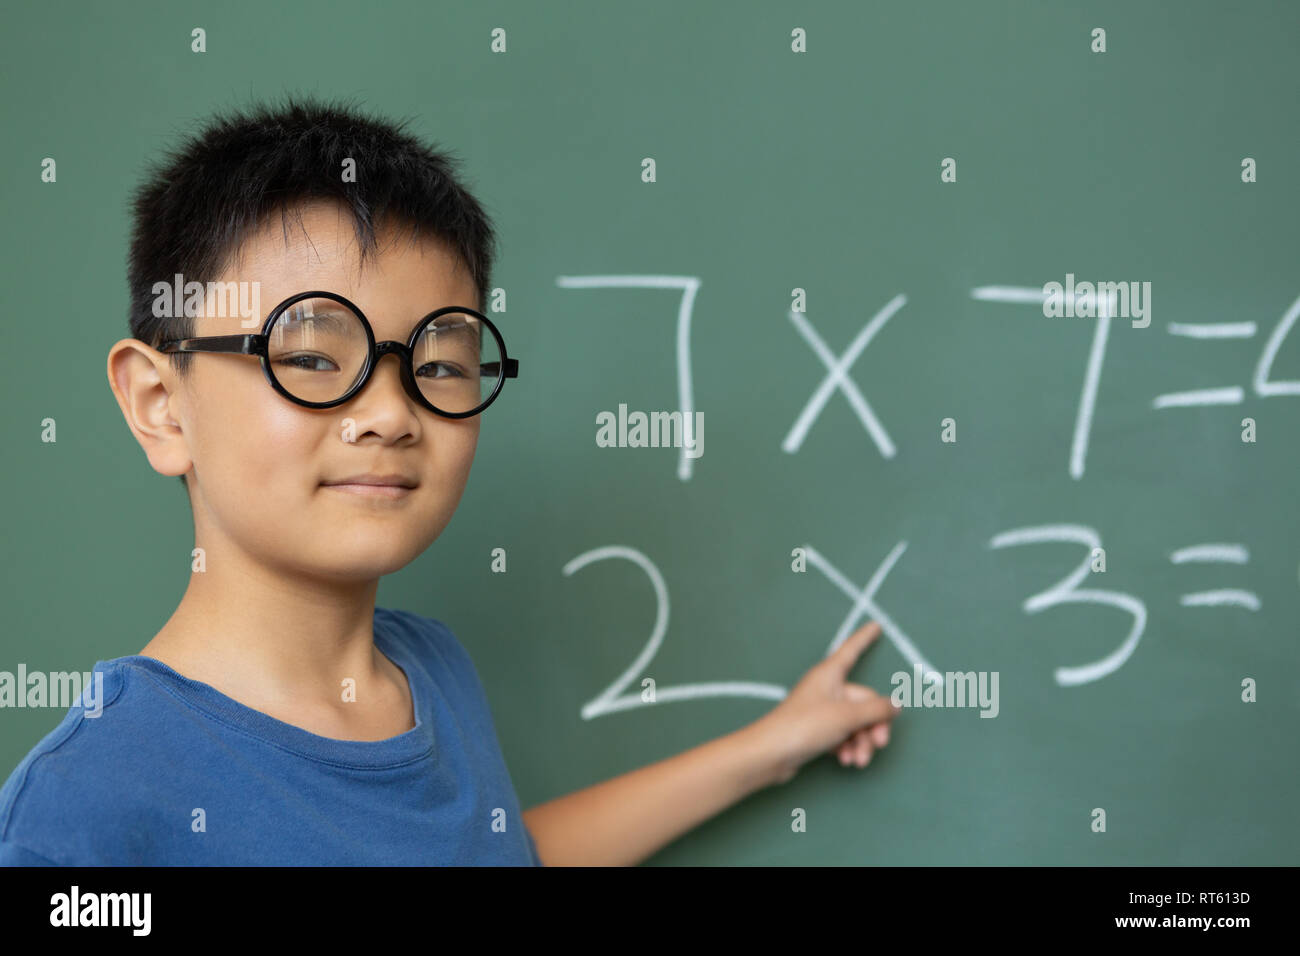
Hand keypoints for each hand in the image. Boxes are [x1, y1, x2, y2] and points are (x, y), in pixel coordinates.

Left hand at [749, 620, 900, 784]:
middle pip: (863, 701)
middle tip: (879, 743)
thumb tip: (896, 704)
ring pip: (855, 721)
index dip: (864, 639)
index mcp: (830, 674)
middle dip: (874, 725)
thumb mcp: (847, 716)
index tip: (876, 625)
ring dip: (862, 741)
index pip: (852, 650)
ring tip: (859, 760)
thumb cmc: (805, 726)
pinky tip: (845, 760)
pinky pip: (843, 734)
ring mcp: (822, 709)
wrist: (771, 754)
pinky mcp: (817, 730)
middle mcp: (827, 688)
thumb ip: (875, 710)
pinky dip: (848, 746)